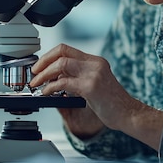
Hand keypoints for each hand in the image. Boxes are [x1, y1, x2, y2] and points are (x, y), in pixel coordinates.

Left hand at [29, 44, 162, 148]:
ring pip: (61, 64)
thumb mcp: (95, 84)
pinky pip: (63, 82)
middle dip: (43, 62)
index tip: (39, 65)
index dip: (49, 55)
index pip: (66, 48)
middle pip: (61, 52)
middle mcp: (94, 63)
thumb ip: (78, 78)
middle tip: (34, 73)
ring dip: (44, 74)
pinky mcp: (90, 86)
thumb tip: (54, 79)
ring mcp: (93, 74)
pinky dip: (50, 87)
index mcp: (96, 61)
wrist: (129, 114)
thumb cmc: (113, 103)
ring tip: (36, 84)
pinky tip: (46, 93)